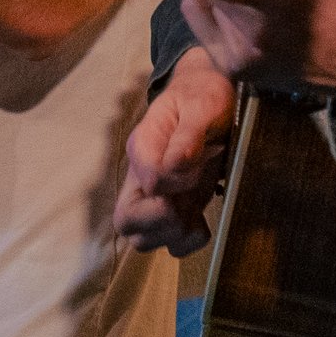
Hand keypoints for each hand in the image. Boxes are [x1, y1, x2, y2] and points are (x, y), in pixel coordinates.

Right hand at [115, 47, 237, 254]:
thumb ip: (187, 136)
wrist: (209, 94)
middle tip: (186, 210)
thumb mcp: (202, 106)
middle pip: (126, 220)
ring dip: (172, 236)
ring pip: (143, 238)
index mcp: (142, 146)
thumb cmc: (204, 96)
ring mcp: (155, 195)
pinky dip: (185, 242)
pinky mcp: (173, 207)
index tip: (200, 165)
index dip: (176, 183)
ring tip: (196, 219)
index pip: (148, 181)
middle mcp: (141, 175)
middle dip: (160, 223)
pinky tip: (201, 224)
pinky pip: (168, 241)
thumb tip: (176, 166)